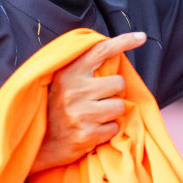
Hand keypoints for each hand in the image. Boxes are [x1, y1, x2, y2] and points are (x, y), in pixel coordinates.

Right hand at [32, 31, 146, 172]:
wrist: (41, 145)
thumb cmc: (57, 109)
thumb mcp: (63, 83)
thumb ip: (84, 70)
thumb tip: (115, 55)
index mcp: (68, 74)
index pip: (100, 51)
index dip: (124, 41)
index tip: (141, 37)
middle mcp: (74, 91)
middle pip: (119, 83)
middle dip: (115, 93)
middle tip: (100, 99)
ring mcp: (80, 114)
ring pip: (120, 106)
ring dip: (112, 113)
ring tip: (95, 116)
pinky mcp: (86, 135)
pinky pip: (114, 128)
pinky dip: (108, 131)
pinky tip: (92, 130)